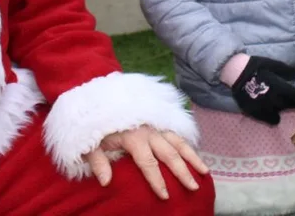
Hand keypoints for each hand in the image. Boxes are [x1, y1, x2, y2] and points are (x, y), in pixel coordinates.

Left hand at [85, 125, 208, 200]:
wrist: (98, 100)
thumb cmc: (94, 125)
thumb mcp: (89, 143)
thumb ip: (98, 161)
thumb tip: (106, 182)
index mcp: (133, 136)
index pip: (148, 163)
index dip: (157, 181)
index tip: (165, 196)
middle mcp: (148, 130)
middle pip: (169, 153)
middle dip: (182, 172)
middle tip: (193, 187)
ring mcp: (155, 123)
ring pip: (178, 141)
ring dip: (192, 156)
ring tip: (205, 171)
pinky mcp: (158, 119)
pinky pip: (176, 132)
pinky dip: (187, 144)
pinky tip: (195, 154)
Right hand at [230, 56, 294, 124]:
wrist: (235, 73)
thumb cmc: (255, 66)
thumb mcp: (272, 64)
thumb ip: (285, 71)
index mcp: (282, 88)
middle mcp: (276, 101)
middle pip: (290, 107)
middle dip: (293, 105)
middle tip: (292, 102)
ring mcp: (265, 109)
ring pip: (279, 115)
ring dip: (280, 111)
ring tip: (278, 106)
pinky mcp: (256, 113)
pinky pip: (268, 120)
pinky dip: (270, 117)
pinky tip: (268, 111)